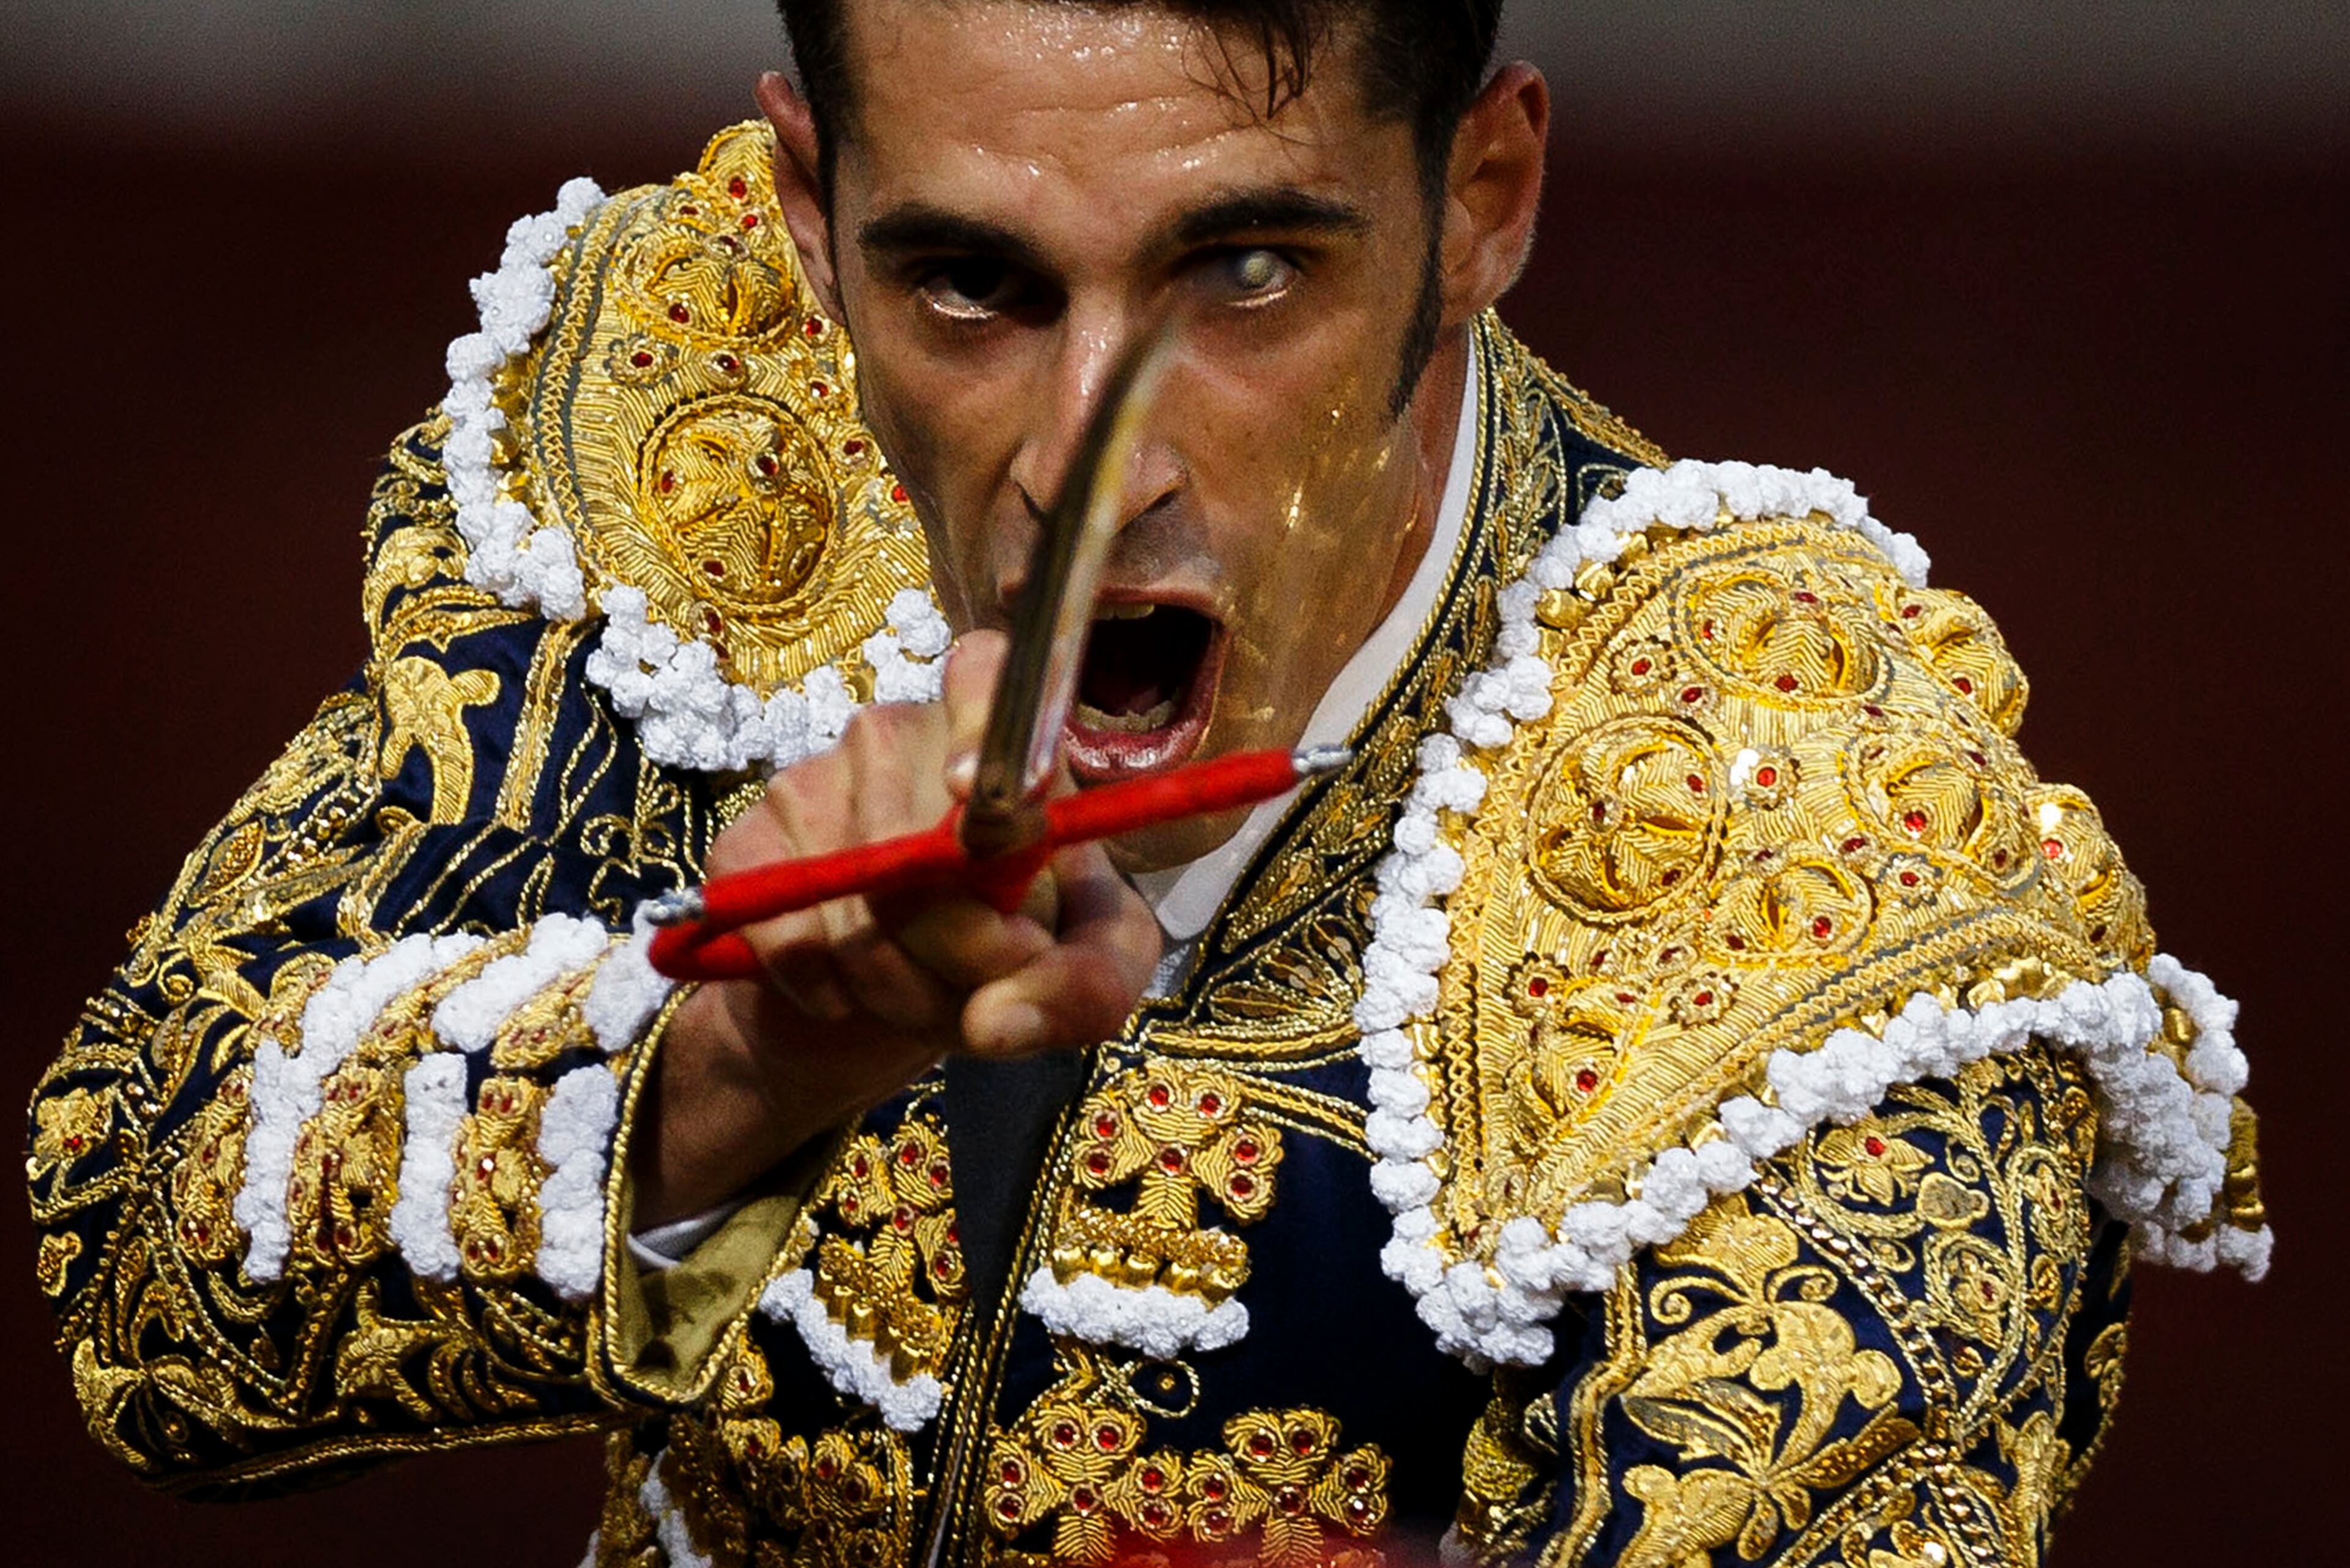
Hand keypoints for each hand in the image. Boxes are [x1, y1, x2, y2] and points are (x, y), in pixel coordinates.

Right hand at [630, 633, 1162, 1229]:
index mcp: (999, 740)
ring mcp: (811, 780)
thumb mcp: (1087, 970)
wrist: (888, 998)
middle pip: (921, 844)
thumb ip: (1087, 984)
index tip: (972, 793)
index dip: (979, 722)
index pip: (986, 671)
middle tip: (985, 993)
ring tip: (927, 998)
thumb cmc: (1010, 954)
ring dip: (901, 990)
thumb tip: (1001, 1019)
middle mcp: (898, 735)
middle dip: (964, 954)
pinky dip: (825, 990)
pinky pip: (788, 933)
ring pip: (857, 907)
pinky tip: (850, 997)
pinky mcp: (745, 843)